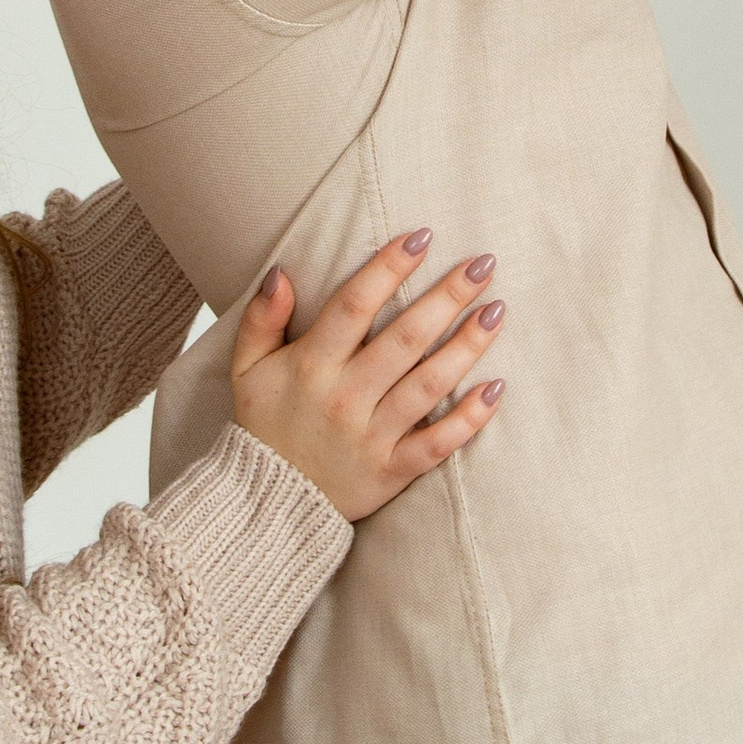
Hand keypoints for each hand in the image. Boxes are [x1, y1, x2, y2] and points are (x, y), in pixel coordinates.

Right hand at [230, 231, 506, 520]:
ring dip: (467, 346)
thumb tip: (282, 272)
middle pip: (405, 338)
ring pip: (429, 385)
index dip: (388, 267)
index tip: (422, 236)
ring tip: (497, 311)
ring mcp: (371, 436)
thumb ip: (261, 319)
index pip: (354, 304)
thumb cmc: (264, 427)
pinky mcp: (392, 471)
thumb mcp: (245, 369)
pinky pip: (437, 444)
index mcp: (311, 365)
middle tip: (484, 265)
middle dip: (447, 297)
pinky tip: (497, 388)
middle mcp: (345, 397)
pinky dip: (469, 419)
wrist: (267, 506)